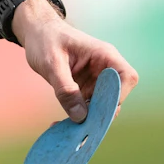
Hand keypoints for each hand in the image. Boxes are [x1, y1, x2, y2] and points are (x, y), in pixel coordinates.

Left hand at [13, 0, 138, 122]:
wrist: (36, 32)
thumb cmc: (45, 40)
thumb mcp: (52, 63)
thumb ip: (65, 88)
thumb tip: (80, 116)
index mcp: (103, 55)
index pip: (126, 77)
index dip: (120, 95)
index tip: (100, 109)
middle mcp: (103, 69)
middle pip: (115, 97)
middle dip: (100, 114)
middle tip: (79, 128)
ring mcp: (95, 81)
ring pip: (101, 107)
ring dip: (86, 120)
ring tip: (65, 131)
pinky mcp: (84, 90)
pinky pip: (86, 109)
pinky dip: (75, 118)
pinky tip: (58, 125)